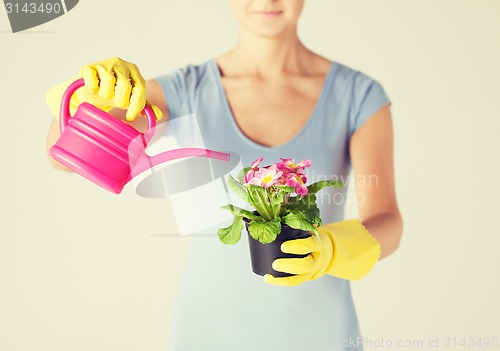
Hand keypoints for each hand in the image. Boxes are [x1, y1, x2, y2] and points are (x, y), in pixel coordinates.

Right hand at [45, 57, 162, 120]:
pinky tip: (93, 90)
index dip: (136, 106)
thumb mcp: (130, 100)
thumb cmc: (114, 94)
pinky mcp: (89, 67)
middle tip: (116, 103)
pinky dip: (92, 87)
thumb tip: (158, 116)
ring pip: (108, 82)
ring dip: (106, 94)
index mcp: (134, 71)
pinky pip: (92, 78)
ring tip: (104, 95)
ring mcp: (105, 64)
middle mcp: (121, 64)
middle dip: (120, 100)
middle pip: (125, 86)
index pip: (140, 89)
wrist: (91, 91)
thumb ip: (144, 106)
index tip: (130, 118)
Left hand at [264, 219, 380, 286]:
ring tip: (268, 275)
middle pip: (306, 265)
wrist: (326, 251)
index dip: (297, 247)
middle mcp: (316, 258)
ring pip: (300, 277)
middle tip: (275, 263)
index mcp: (318, 243)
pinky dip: (280, 282)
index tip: (283, 246)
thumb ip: (298, 221)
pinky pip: (294, 282)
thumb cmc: (311, 236)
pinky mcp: (305, 277)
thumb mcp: (309, 228)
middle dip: (290, 265)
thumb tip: (278, 211)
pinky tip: (267, 279)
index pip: (310, 245)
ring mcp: (312, 270)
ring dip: (283, 278)